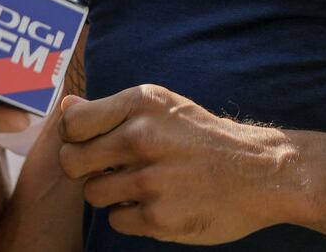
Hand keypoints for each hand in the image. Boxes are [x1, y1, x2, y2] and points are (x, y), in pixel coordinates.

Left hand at [58, 86, 303, 243]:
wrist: (260, 172)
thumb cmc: (203, 137)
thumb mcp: (162, 107)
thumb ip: (111, 110)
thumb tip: (65, 105)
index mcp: (141, 104)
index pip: (71, 122)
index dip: (74, 136)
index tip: (91, 141)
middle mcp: (142, 138)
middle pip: (71, 161)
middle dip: (84, 168)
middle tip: (110, 168)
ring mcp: (149, 180)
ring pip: (93, 193)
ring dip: (111, 194)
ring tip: (142, 184)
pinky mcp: (158, 217)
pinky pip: (116, 221)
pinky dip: (131, 216)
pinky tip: (157, 202)